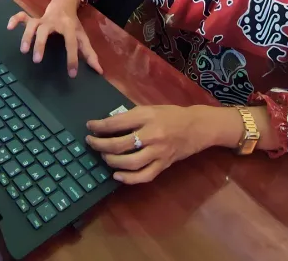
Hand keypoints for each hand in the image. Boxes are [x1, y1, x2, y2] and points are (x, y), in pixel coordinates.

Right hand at [6, 0, 101, 77]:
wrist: (64, 4)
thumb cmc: (72, 25)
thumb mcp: (82, 37)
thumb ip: (89, 53)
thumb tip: (99, 71)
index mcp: (68, 27)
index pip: (70, 43)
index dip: (72, 58)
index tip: (71, 74)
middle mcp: (53, 22)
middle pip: (45, 31)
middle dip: (40, 45)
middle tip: (37, 60)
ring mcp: (41, 20)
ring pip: (31, 25)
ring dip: (26, 36)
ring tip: (23, 51)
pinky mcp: (32, 18)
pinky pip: (22, 16)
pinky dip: (15, 20)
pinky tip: (9, 28)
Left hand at [86, 105, 215, 183]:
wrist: (197, 126)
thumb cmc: (171, 114)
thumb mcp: (150, 108)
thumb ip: (131, 116)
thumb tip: (108, 124)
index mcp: (147, 116)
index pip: (117, 123)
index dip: (99, 126)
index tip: (89, 126)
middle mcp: (152, 134)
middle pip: (120, 144)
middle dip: (100, 144)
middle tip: (91, 142)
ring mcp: (158, 152)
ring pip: (130, 162)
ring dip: (112, 161)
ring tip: (104, 157)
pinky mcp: (163, 165)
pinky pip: (144, 176)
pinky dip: (129, 179)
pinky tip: (117, 175)